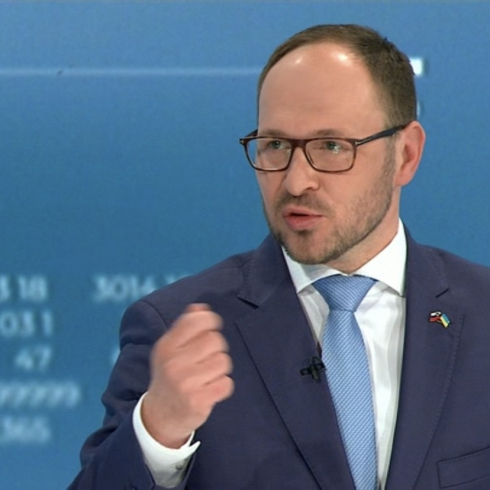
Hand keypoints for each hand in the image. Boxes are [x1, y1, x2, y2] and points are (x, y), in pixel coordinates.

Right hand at [141, 303, 232, 447]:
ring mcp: (185, 383)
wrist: (159, 416)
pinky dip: (223, 386)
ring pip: (223, 361)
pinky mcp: (198, 401)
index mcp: (166, 346)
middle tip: (208, 358)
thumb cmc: (170, 375)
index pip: (196, 320)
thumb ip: (184, 326)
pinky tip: (211, 389)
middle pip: (215, 340)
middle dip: (218, 348)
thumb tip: (201, 307)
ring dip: (221, 368)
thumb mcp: (170, 349)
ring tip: (208, 375)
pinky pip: (226, 383)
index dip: (210, 320)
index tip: (212, 327)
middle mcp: (173, 363)